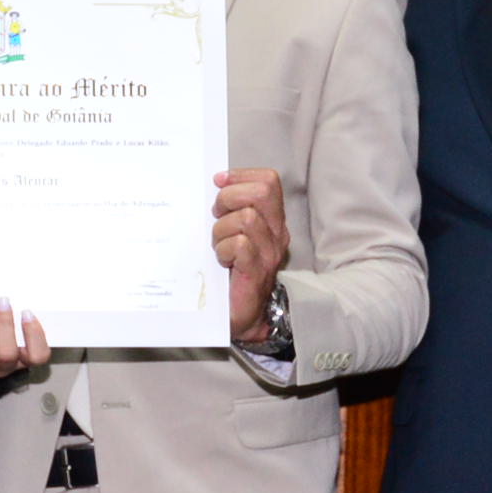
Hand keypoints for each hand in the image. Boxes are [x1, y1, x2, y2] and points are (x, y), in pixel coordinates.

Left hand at [0, 299, 48, 376]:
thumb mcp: (14, 324)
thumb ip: (18, 313)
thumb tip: (20, 289)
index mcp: (21, 358)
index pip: (37, 356)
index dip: (35, 336)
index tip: (27, 312)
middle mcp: (1, 367)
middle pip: (6, 356)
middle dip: (5, 326)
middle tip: (3, 302)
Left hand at [213, 168, 291, 342]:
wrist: (242, 316)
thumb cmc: (232, 272)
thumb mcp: (233, 233)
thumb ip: (231, 210)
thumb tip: (215, 184)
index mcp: (272, 220)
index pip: (268, 181)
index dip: (241, 176)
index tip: (218, 182)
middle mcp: (276, 234)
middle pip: (261, 192)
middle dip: (230, 197)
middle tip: (216, 215)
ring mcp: (269, 253)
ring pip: (247, 218)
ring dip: (222, 229)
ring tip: (218, 245)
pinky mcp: (257, 271)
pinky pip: (240, 245)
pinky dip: (224, 249)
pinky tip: (222, 261)